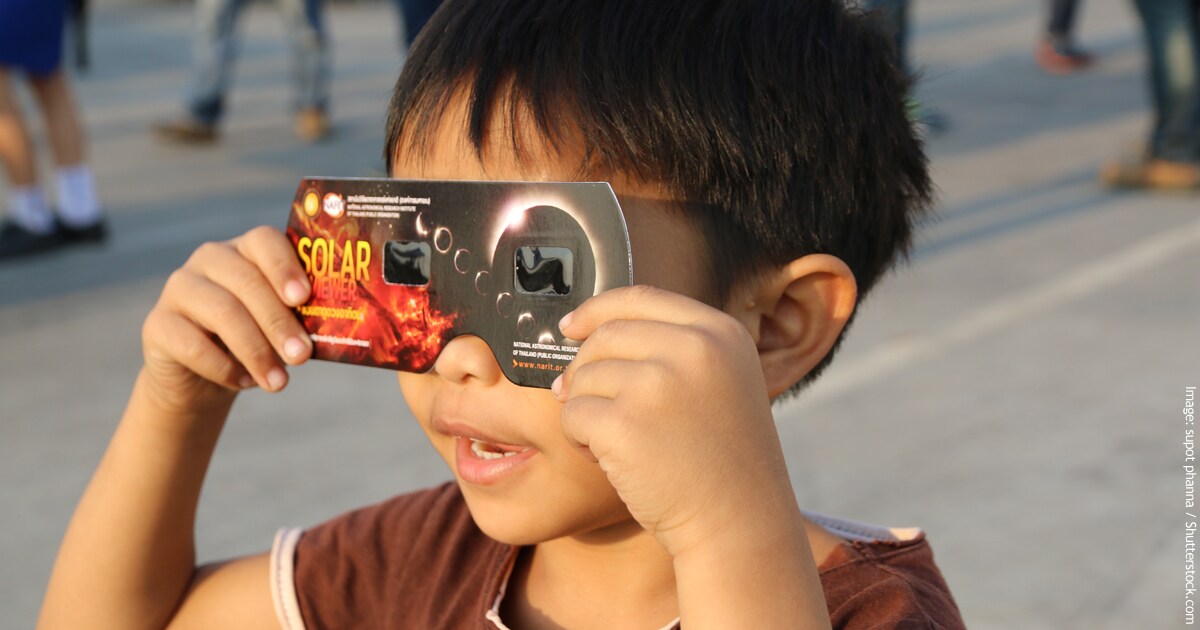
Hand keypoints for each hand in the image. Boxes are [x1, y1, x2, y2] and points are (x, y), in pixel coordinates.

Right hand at [140, 226, 312, 415]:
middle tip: (302, 356)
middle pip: (247, 282)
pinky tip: (243, 382)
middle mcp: (210, 259)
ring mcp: (179, 288)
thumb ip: (298, 317)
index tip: (303, 297)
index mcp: (246, 250)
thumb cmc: (256, 340)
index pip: (264, 241)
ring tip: (278, 383)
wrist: (205, 376)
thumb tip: (326, 333)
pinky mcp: (157, 324)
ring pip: (222, 312)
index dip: (284, 267)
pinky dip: (224, 368)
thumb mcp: (279, 325)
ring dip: (256, 351)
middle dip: (278, 322)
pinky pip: (192, 344)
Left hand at [554, 285, 799, 558]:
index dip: (596, 310)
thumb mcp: (721, 382)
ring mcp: (658, 384)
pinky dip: (581, 440)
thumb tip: (586, 331)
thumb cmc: (724, 460)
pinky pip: (573, 415)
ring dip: (586, 411)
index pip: (639, 298)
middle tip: (593, 407)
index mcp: (720, 332)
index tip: (570, 327)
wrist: (740, 523)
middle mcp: (693, 348)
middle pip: (605, 337)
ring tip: (619, 444)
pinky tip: (612, 461)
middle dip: (586, 371)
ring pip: (583, 377)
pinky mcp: (625, 423)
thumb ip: (673, 348)